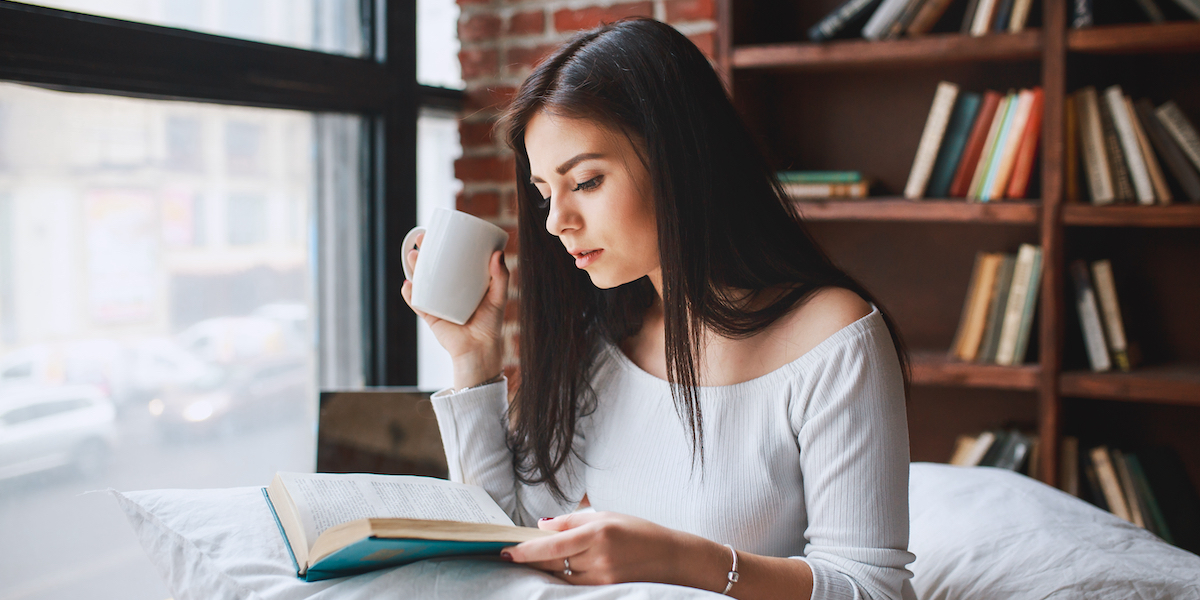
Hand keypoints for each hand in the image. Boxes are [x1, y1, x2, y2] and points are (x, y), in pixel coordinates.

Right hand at [400, 232, 508, 387]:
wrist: (479, 350)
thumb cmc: (490, 324)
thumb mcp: (498, 297)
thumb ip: (501, 277)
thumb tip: (497, 254)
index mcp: (462, 283)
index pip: (450, 260)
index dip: (442, 245)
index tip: (439, 231)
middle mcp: (447, 290)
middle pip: (431, 267)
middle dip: (423, 252)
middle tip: (422, 239)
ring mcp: (436, 302)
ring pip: (421, 281)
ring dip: (413, 268)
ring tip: (412, 256)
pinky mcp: (430, 316)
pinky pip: (417, 303)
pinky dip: (409, 294)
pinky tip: (407, 284)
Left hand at [501, 511, 727, 590]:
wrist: (672, 557)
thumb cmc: (638, 532)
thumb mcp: (606, 516)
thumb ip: (571, 520)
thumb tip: (541, 527)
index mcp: (597, 533)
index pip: (551, 546)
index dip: (525, 551)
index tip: (504, 552)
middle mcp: (598, 557)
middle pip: (553, 564)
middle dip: (532, 560)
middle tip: (512, 556)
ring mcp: (603, 577)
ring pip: (563, 577)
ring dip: (550, 570)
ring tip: (541, 561)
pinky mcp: (607, 590)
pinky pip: (576, 586)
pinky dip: (566, 578)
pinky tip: (563, 571)